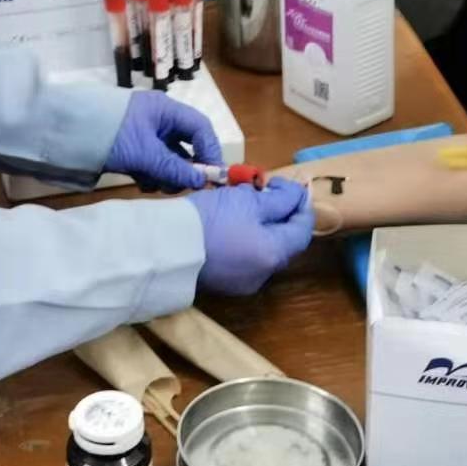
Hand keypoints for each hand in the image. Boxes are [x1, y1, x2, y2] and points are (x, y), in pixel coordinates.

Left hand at [105, 91, 223, 191]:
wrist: (64, 133)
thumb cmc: (110, 135)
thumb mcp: (144, 153)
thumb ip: (174, 168)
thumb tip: (200, 181)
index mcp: (164, 109)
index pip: (199, 127)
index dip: (209, 150)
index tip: (211, 175)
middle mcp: (157, 119)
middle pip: (184, 145)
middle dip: (184, 168)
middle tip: (181, 186)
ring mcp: (142, 133)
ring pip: (167, 157)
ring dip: (165, 174)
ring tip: (154, 184)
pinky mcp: (129, 147)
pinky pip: (150, 163)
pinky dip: (150, 174)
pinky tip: (141, 182)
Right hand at [187, 177, 314, 294]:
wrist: (164, 247)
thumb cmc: (210, 219)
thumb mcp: (247, 200)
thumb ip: (279, 199)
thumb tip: (296, 196)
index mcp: (274, 255)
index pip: (303, 228)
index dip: (301, 203)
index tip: (287, 184)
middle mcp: (264, 274)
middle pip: (283, 239)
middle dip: (278, 212)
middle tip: (263, 189)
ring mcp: (243, 281)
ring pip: (262, 247)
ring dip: (261, 224)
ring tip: (243, 201)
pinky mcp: (223, 282)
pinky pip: (244, 257)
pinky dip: (245, 238)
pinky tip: (229, 221)